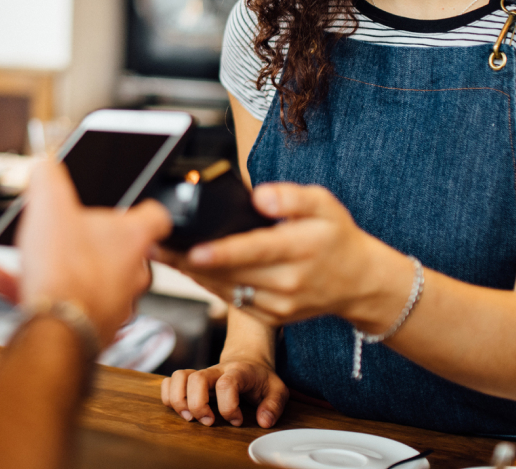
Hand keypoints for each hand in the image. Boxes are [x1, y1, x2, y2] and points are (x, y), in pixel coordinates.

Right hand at [16, 159, 171, 345]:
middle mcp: (132, 272)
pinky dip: (36, 289)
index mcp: (133, 238)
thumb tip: (45, 166)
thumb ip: (49, 179)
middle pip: (118, 248)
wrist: (55, 331)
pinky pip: (64, 302)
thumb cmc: (65, 271)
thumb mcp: (50, 207)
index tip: (129, 205)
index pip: (156, 216)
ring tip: (25, 256)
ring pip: (86, 277)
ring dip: (57, 265)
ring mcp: (115, 303)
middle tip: (63, 231)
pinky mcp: (92, 328)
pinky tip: (3, 277)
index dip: (142, 207)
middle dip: (88, 239)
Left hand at [155, 183, 409, 331]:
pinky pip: (234, 302)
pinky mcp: (273, 318)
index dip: (221, 253)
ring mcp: (280, 305)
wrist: (360, 282)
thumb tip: (259, 197)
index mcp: (300, 250)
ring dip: (192, 275)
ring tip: (161, 255)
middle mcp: (289, 282)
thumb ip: (292, 197)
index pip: (255, 251)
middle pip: (231, 274)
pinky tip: (189, 270)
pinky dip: (210, 286)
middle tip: (155, 244)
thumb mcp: (325, 203)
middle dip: (189, 261)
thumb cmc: (337, 237)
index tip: (192, 250)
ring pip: (227, 291)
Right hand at [160, 358, 288, 427]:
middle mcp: (216, 370)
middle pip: (197, 379)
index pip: (227, 384)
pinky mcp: (190, 380)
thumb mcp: (277, 389)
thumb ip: (274, 404)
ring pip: (179, 376)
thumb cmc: (260, 379)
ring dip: (178, 400)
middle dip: (198, 405)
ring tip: (189, 417)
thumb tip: (263, 421)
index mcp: (238, 372)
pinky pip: (170, 381)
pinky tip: (181, 409)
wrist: (248, 359)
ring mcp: (202, 374)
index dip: (229, 407)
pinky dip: (168, 396)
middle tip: (209, 421)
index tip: (237, 420)